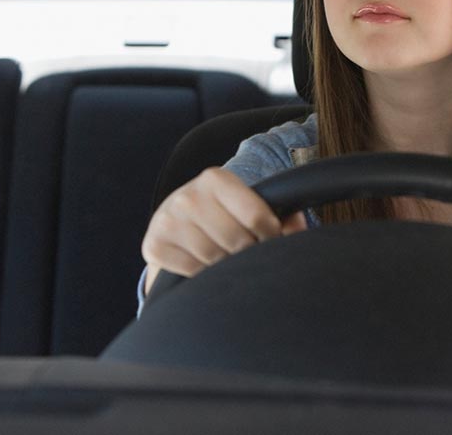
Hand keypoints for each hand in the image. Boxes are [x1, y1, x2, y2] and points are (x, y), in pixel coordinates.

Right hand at [141, 167, 307, 293]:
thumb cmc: (220, 212)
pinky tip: (205, 263)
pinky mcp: (155, 245)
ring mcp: (168, 220)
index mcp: (215, 179)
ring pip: (215, 258)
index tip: (270, 239)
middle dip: (248, 252)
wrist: (175, 219)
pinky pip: (193, 270)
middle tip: (248, 252)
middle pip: (237, 240)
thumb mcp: (245, 204)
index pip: (256, 216)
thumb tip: (297, 228)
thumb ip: (280, 214)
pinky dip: (204, 273)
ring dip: (226, 264)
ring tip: (227, 256)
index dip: (271, 235)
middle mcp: (188, 196)